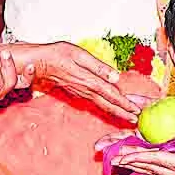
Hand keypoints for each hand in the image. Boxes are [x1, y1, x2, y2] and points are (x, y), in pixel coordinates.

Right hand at [12, 42, 141, 120]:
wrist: (38, 63)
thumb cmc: (57, 55)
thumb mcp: (79, 55)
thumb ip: (99, 67)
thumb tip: (115, 76)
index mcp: (90, 81)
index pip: (112, 94)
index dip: (125, 103)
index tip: (136, 110)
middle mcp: (86, 90)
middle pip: (108, 105)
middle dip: (123, 113)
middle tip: (135, 120)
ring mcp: (81, 93)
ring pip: (102, 105)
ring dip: (116, 112)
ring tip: (127, 117)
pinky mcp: (77, 92)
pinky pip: (95, 103)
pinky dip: (106, 107)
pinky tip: (110, 108)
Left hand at [113, 126, 174, 174]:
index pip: (156, 160)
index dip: (138, 157)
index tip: (123, 155)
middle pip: (148, 167)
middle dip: (129, 162)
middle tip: (111, 157)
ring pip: (150, 171)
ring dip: (133, 166)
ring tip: (116, 160)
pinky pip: (155, 172)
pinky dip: (142, 167)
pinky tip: (133, 164)